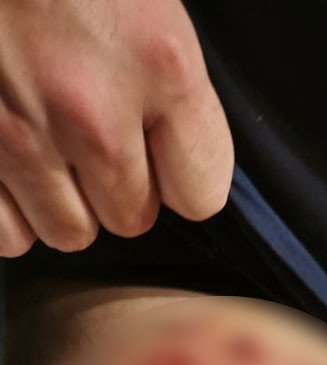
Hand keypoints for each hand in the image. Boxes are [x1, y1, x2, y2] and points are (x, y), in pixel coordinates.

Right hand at [0, 0, 233, 255]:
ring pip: (70, 232)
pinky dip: (12, 212)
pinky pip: (8, 235)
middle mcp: (93, 112)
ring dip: (65, 203)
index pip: (201, 193)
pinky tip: (12, 165)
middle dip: (120, 188)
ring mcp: (21, 136)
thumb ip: (167, 78)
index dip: (182, 177)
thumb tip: (175, 153)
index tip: (164, 154)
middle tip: (96, 138)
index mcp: (160, 62)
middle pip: (133, 219)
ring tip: (50, 147)